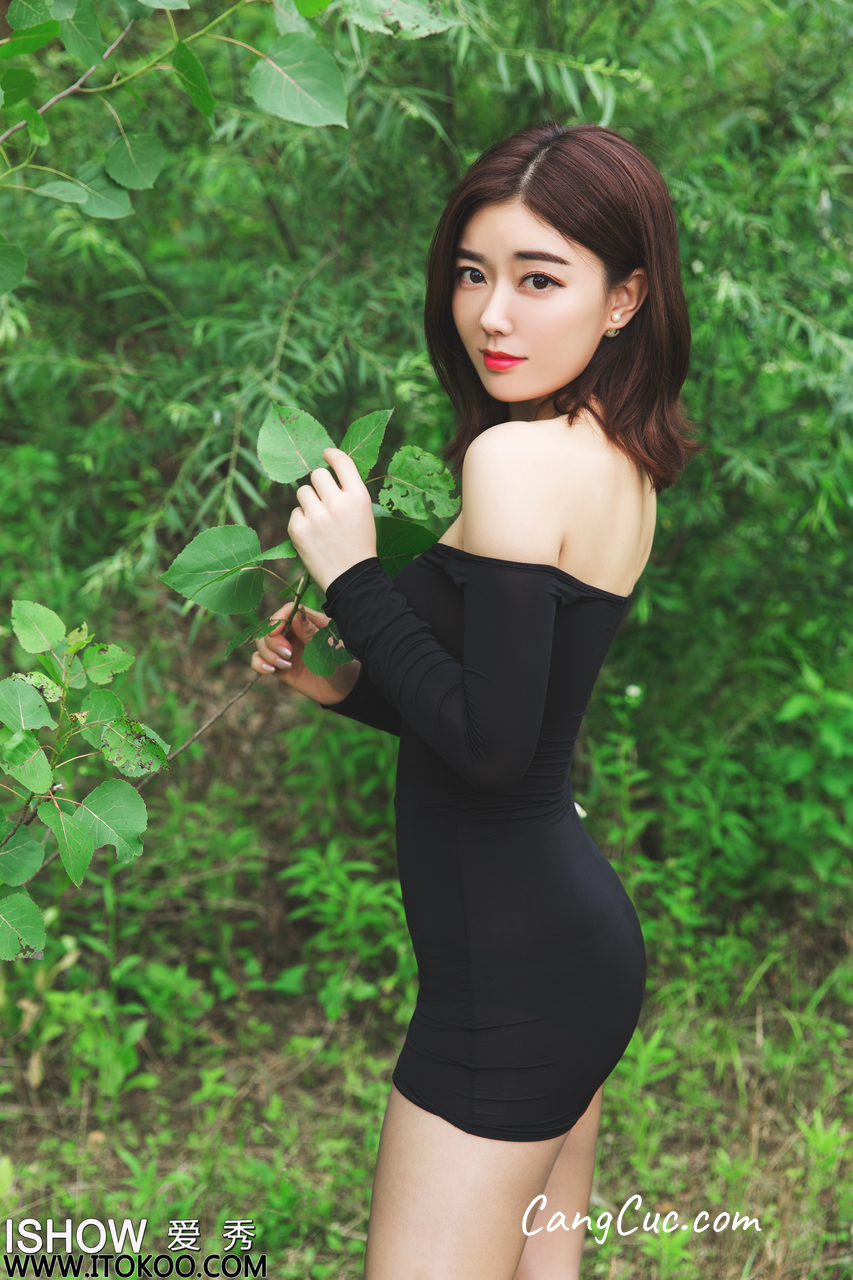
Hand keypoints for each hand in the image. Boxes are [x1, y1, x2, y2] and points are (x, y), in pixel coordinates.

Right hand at [251, 600, 359, 704]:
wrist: (345, 689)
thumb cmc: (344, 664)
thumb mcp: (330, 648)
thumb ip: (312, 633)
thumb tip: (296, 613)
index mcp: (310, 622)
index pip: (287, 611)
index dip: (278, 619)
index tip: (278, 633)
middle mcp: (295, 633)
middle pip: (270, 627)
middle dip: (273, 641)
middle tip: (288, 655)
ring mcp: (285, 649)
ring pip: (262, 642)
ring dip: (268, 653)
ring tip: (286, 665)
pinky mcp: (280, 666)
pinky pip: (259, 659)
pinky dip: (258, 663)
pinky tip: (270, 670)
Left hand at [287, 447, 375, 593]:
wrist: (351, 579)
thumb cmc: (359, 545)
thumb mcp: (364, 514)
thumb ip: (349, 492)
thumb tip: (329, 470)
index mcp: (358, 497)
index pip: (341, 461)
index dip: (331, 454)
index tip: (325, 454)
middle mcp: (337, 503)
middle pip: (317, 474)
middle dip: (319, 484)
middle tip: (324, 501)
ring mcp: (316, 516)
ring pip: (303, 492)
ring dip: (309, 503)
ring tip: (320, 522)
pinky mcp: (298, 529)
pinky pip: (294, 512)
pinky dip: (301, 522)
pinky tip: (313, 536)